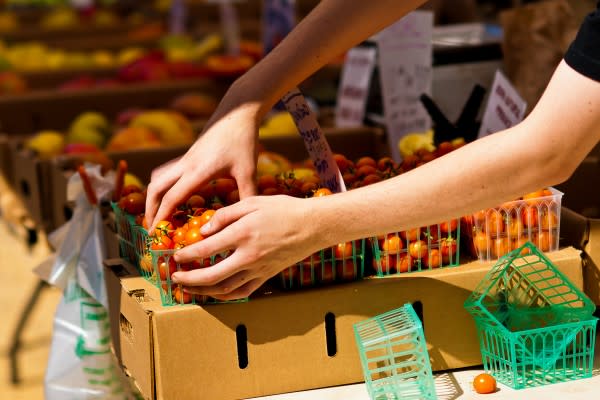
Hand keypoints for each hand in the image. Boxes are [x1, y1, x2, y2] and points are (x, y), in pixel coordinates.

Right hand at [145, 101, 260, 231]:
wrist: (237, 113)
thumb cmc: (243, 140)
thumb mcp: (248, 170)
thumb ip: (247, 195)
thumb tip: (248, 219)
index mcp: (197, 171)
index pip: (171, 197)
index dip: (161, 216)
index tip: (154, 233)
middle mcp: (186, 164)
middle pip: (155, 188)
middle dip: (149, 209)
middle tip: (151, 229)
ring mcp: (185, 159)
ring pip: (158, 179)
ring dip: (153, 197)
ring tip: (157, 216)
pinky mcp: (188, 155)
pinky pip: (167, 173)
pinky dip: (163, 187)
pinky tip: (170, 197)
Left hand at [170, 195, 321, 299]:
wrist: (313, 226)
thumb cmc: (283, 209)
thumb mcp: (252, 203)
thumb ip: (225, 215)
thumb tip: (204, 231)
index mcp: (243, 233)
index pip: (207, 249)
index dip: (187, 254)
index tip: (175, 255)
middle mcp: (249, 255)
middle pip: (211, 275)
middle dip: (189, 279)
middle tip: (175, 277)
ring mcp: (258, 269)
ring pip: (225, 288)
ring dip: (203, 291)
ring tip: (188, 288)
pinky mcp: (266, 276)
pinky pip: (242, 292)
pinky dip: (225, 296)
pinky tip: (214, 293)